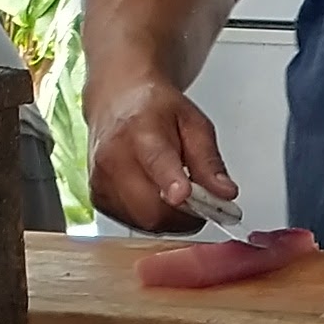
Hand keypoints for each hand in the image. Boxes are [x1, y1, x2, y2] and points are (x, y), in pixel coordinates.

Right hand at [87, 78, 234, 232]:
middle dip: (185, 215)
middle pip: (151, 207)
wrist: (116, 99)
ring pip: (144, 222)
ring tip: (176, 192)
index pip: (156, 162)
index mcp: (140, 131)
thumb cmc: (153, 109)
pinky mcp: (98, 198)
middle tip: (201, 203)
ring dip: (170, 219)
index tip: (183, 194)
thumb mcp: (193, 123)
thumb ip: (209, 161)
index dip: (171, 181)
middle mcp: (114, 157)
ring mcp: (101, 181)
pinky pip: (133, 224)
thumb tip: (224, 193)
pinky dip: (151, 218)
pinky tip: (155, 196)